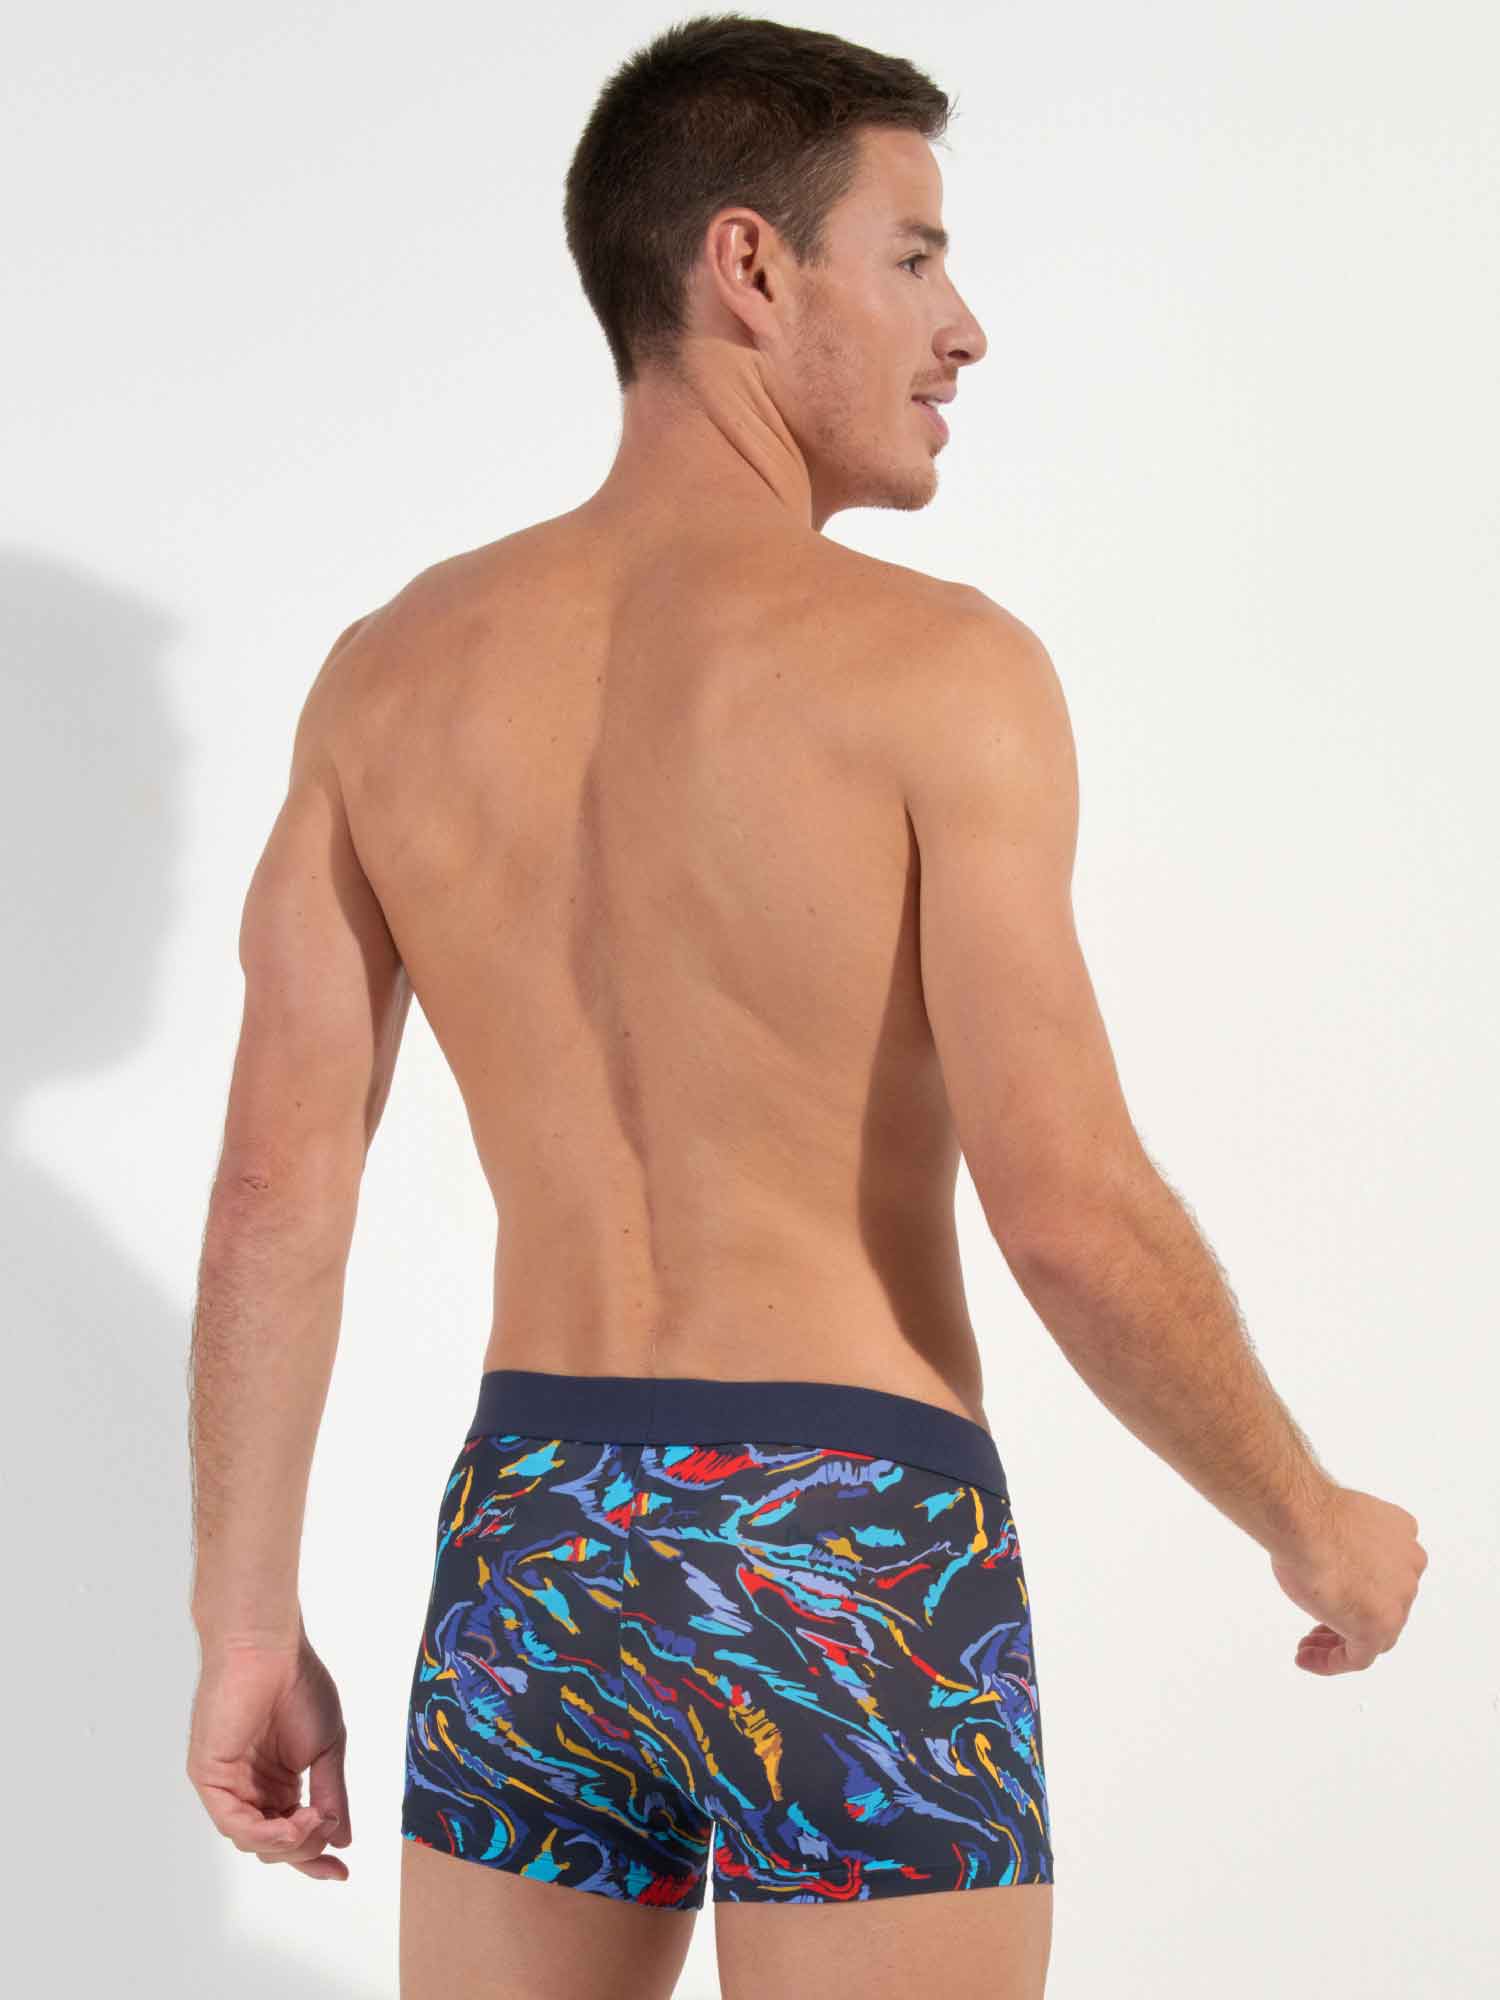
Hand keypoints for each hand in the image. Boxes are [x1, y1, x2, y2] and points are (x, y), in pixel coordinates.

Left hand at [187, 1631, 351, 1879]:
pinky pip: (232, 1822)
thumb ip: (332, 1796)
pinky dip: (263, 1832)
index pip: (293, 1834)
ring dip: (287, 1842)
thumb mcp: (328, 1749)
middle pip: (273, 1845)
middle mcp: (252, 1789)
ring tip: (314, 1822)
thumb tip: (343, 1840)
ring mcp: (229, 1785)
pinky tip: (290, 1825)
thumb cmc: (299, 1684)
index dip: (316, 1857)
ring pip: (252, 1840)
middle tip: (328, 1833)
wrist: (269, 1649)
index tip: (342, 1873)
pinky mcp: (210, 1777)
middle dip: (304, 1850)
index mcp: (279, 1783)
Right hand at [1270, 1483, 1427, 1674]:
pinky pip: (1357, 1657)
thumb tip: (1329, 1561)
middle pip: (1382, 1605)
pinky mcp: (1377, 1628)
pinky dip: (1332, 1661)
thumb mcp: (1338, 1525)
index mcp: (1404, 1537)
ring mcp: (1398, 1601)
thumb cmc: (1310, 1516)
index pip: (1387, 1574)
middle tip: (1317, 1628)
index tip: (1332, 1595)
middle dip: (1348, 1616)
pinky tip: (1307, 1659)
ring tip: (1307, 1648)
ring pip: (1373, 1634)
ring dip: (1338, 1642)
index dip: (1359, 1588)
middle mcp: (1409, 1569)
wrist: (1304, 1521)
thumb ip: (1348, 1548)